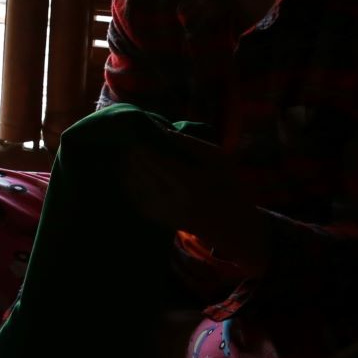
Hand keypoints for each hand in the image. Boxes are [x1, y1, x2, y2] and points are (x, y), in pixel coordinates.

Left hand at [123, 131, 269, 270]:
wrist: (231, 225)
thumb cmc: (229, 188)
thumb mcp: (220, 161)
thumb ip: (193, 145)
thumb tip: (166, 132)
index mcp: (190, 183)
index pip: (159, 163)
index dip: (145, 149)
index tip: (138, 137)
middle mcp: (173, 200)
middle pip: (144, 174)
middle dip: (134, 158)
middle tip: (128, 145)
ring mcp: (164, 212)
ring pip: (136, 187)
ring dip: (128, 170)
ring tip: (126, 157)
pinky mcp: (160, 219)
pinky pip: (137, 200)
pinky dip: (130, 187)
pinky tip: (129, 175)